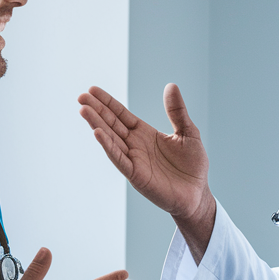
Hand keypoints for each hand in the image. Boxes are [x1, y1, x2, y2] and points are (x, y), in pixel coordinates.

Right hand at [79, 84, 211, 221]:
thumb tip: (171, 85)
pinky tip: (97, 133)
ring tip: (84, 110)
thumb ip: (177, 111)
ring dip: (97, 125)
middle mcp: (135, 145)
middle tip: (81, 96)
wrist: (197, 194)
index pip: (121, 115)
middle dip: (97, 110)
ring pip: (111, 139)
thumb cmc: (192, 165)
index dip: (108, 103)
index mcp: (144, 133)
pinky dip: (108, 146)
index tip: (92, 90)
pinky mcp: (136, 175)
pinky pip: (119, 159)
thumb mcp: (188, 132)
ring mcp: (134, 160)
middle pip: (111, 124)